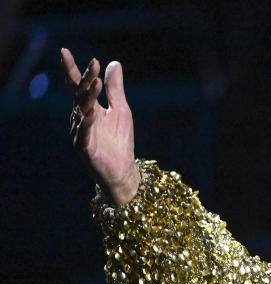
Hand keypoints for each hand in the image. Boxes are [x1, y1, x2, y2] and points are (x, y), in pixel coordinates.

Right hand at [60, 48, 138, 204]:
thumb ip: (115, 89)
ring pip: (82, 112)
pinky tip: (89, 115)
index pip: (79, 85)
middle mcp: (80, 117)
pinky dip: (86, 125)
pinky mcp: (85, 148)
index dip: (77, 70)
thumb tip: (113, 63)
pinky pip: (84, 135)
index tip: (75, 54)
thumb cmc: (120, 140)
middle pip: (80, 95)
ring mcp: (80, 133)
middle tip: (93, 66)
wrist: (122, 169)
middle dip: (86, 80)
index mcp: (87, 107)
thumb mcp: (121, 110)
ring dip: (88, 98)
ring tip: (95, 84)